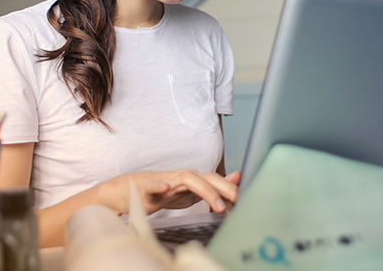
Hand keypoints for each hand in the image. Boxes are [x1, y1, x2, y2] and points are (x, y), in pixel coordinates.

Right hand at [104, 169, 241, 215]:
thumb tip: (238, 178)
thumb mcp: (194, 191)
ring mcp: (168, 180)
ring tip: (217, 205)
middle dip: (224, 188)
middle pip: (207, 178)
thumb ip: (215, 186)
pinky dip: (160, 186)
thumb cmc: (168, 190)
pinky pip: (155, 185)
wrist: (136, 189)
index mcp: (195, 179)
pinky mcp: (150, 187)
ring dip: (204, 190)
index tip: (247, 200)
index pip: (217, 181)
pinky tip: (165, 188)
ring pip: (187, 179)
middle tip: (239, 201)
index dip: (232, 189)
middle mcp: (184, 177)